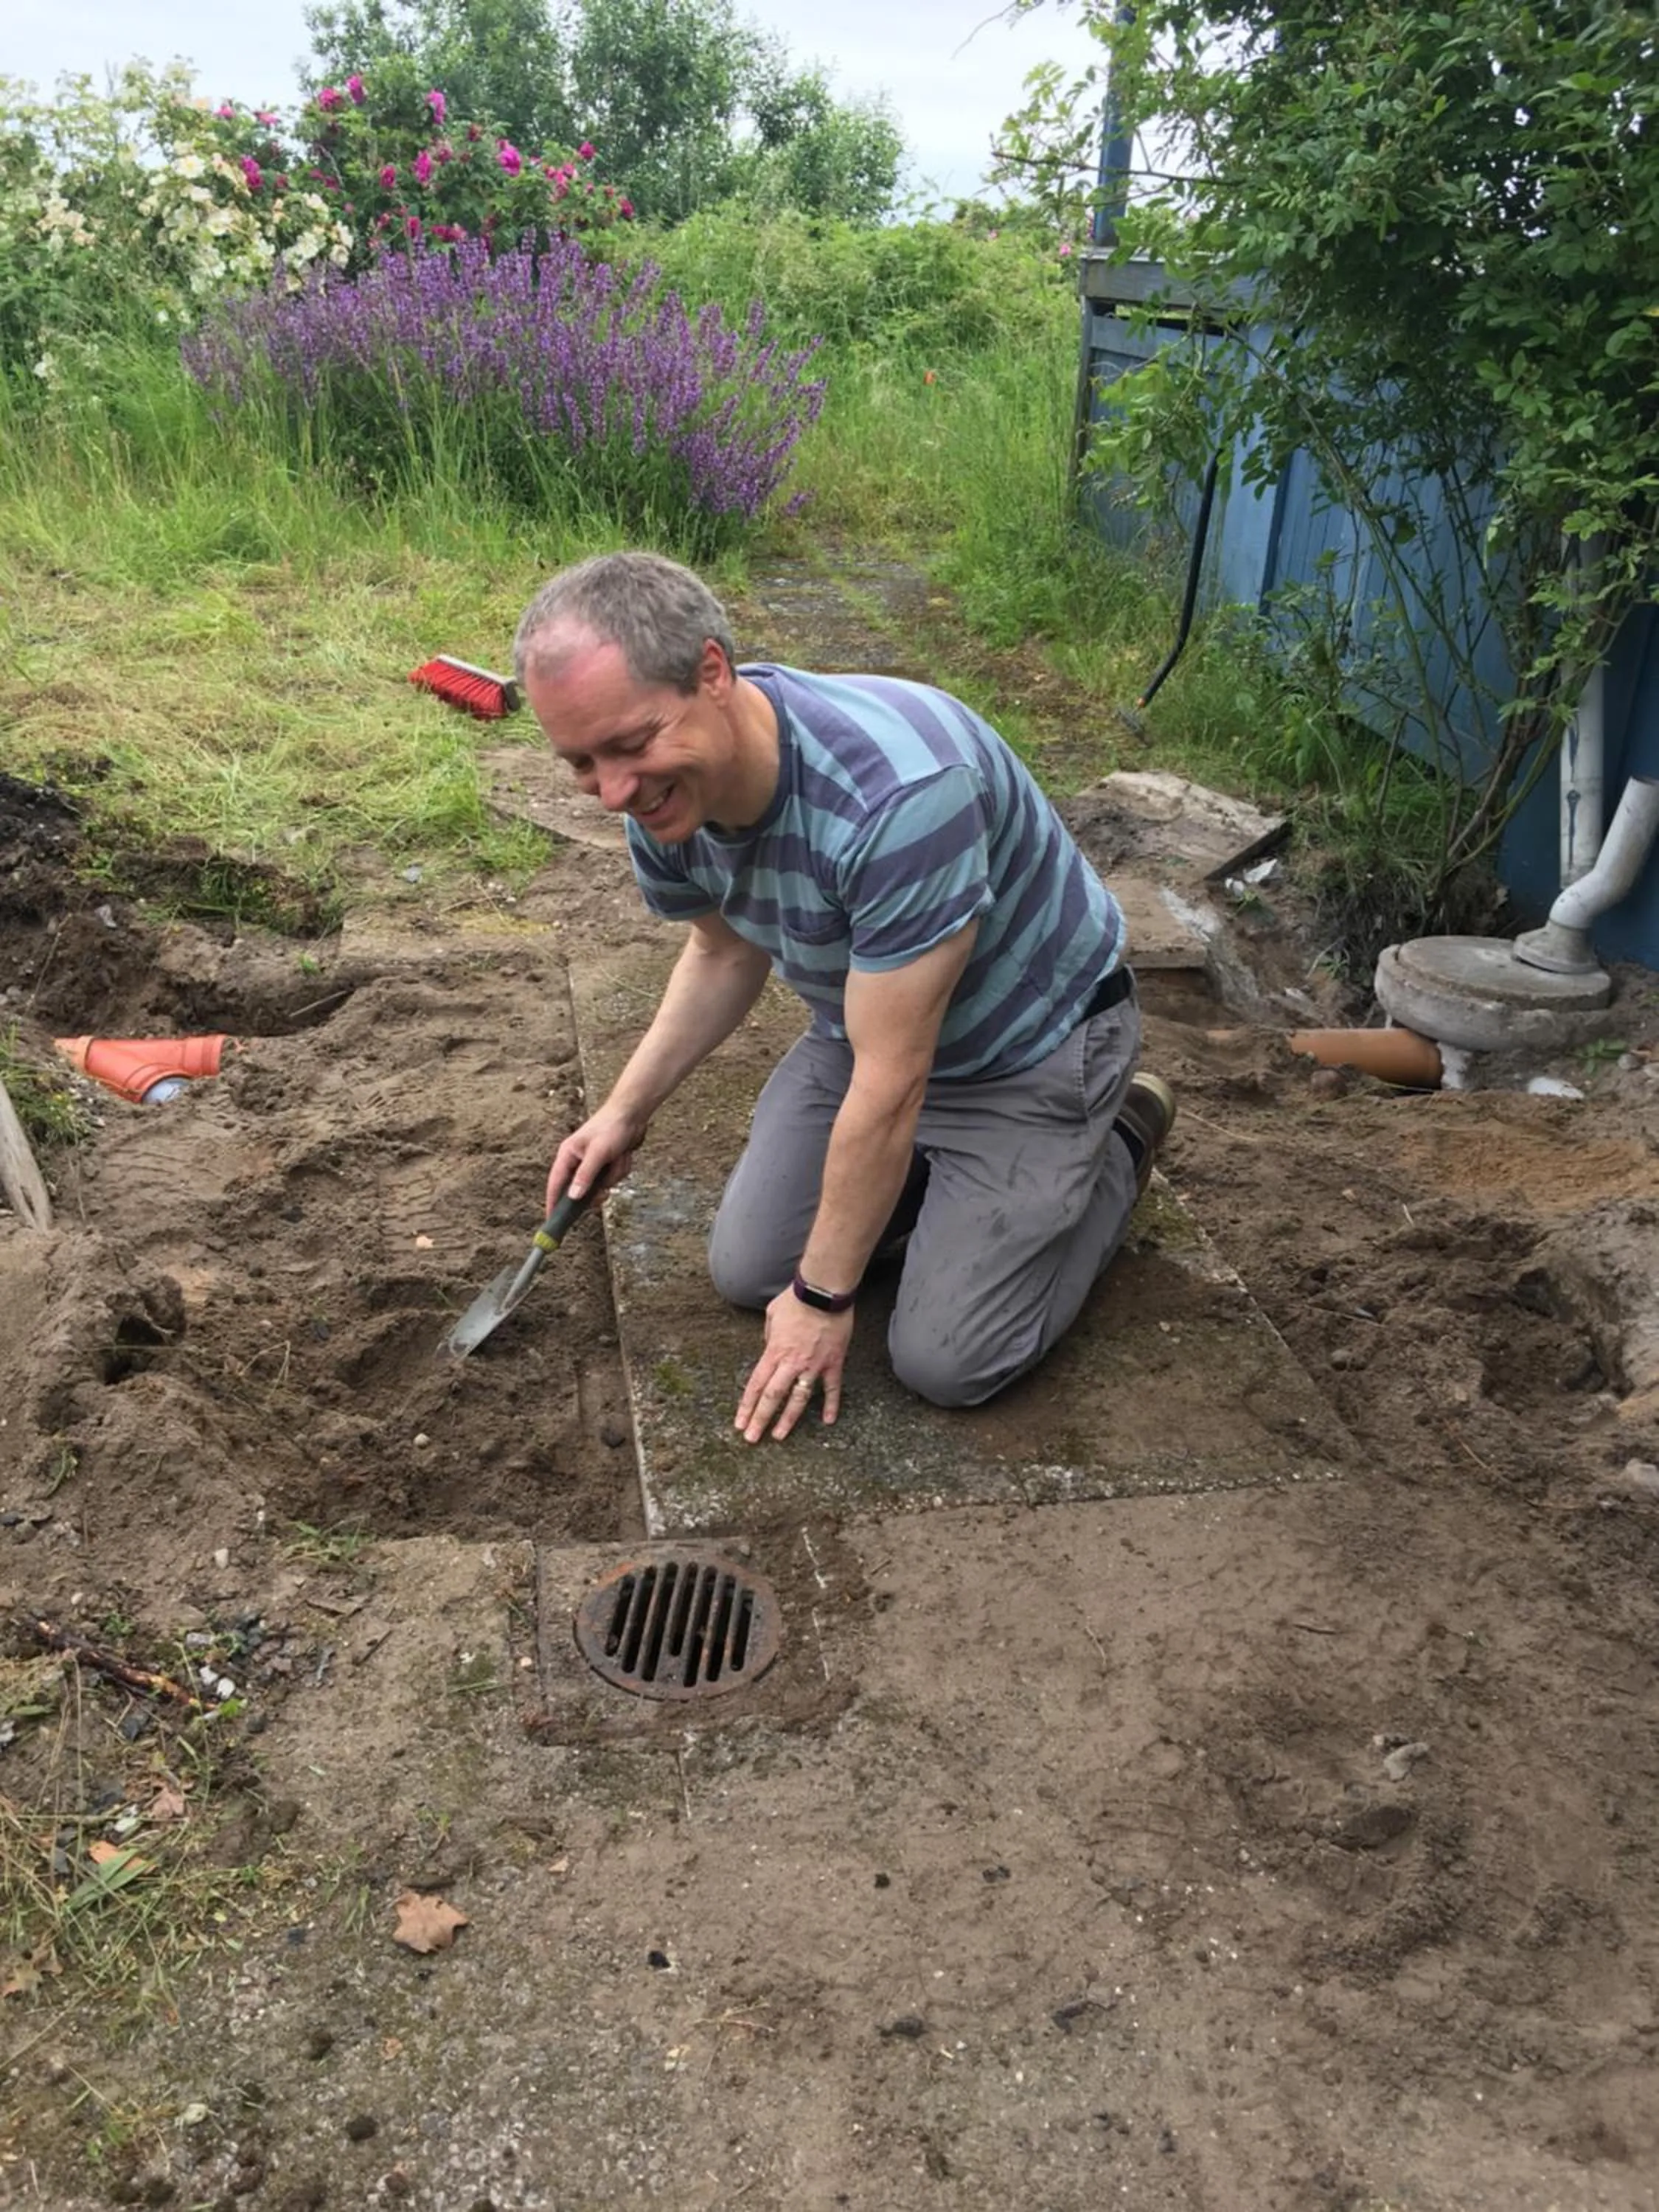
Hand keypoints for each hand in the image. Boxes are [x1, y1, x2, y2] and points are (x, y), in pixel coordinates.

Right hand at [546, 1102, 648, 1212]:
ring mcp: (594, 1163)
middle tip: (604, 1192)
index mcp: (568, 1155)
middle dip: (596, 1189)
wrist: (633, 1114)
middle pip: (581, 1189)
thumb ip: (585, 1176)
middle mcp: (578, 1160)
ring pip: (601, 1185)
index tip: (552, 1219)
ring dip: (613, 1175)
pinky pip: (613, 1178)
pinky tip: (624, 1155)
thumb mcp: (598, 1153)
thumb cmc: (611, 1127)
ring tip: (618, 1157)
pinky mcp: (607, 1164)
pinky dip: (620, 1169)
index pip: (555, 1184)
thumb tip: (572, 1197)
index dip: (553, 1202)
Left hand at [735, 1289, 853, 1442]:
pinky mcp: (833, 1363)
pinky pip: (832, 1388)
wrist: (823, 1292)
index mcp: (774, 1352)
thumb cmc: (795, 1300)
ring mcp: (813, 1365)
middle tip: (752, 1439)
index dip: (747, 1406)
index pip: (756, 1385)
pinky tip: (828, 1421)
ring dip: (788, 1419)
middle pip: (773, 1397)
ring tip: (779, 1436)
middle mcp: (791, 1363)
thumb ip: (768, 1338)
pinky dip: (831, 1405)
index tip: (740, 1423)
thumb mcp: (771, 1316)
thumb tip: (769, 1349)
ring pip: (799, 1399)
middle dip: (761, 1419)